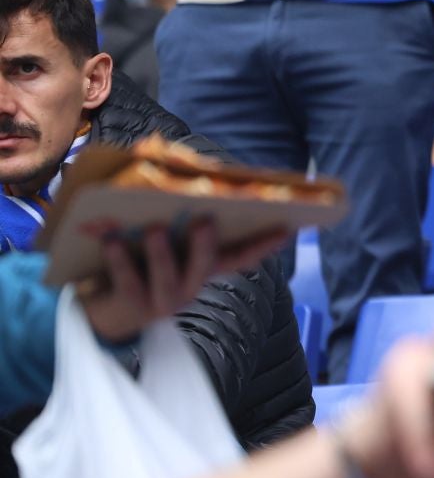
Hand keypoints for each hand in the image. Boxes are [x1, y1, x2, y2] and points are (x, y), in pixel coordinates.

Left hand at [77, 220, 290, 344]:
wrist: (102, 313)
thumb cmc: (137, 263)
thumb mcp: (159, 241)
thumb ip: (172, 215)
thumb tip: (169, 164)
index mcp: (202, 268)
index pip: (239, 257)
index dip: (263, 244)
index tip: (286, 226)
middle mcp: (189, 286)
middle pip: (206, 266)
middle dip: (206, 244)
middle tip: (204, 221)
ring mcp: (163, 300)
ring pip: (168, 277)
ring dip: (163, 254)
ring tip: (154, 229)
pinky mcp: (132, 307)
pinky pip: (129, 282)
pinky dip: (120, 262)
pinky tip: (111, 243)